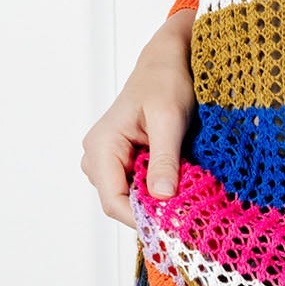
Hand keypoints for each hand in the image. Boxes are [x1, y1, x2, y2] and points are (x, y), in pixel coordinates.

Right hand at [80, 13, 195, 226]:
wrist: (167, 60)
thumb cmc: (166, 81)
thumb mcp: (169, 119)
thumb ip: (164, 159)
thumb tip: (163, 197)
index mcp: (102, 145)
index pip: (114, 200)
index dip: (142, 218)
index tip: (174, 225)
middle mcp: (98, 155)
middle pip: (121, 202)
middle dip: (152, 210)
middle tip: (187, 212)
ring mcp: (108, 158)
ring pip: (130, 196)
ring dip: (156, 200)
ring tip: (186, 194)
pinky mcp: (123, 158)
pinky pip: (137, 184)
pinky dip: (158, 188)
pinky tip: (179, 182)